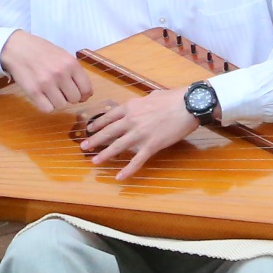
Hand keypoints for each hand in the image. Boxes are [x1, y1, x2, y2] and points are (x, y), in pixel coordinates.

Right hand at [0, 31, 90, 112]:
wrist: (17, 48)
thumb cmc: (42, 51)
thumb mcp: (64, 55)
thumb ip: (75, 72)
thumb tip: (87, 93)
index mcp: (71, 64)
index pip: (87, 89)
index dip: (84, 95)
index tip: (80, 95)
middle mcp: (61, 74)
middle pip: (75, 99)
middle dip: (70, 98)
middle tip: (63, 92)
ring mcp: (46, 83)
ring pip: (62, 106)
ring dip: (58, 102)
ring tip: (52, 94)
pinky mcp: (33, 91)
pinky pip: (47, 109)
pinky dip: (47, 106)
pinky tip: (44, 98)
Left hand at [79, 87, 199, 180]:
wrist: (189, 105)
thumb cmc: (174, 98)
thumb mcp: (153, 96)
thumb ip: (143, 102)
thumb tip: (141, 103)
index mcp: (131, 107)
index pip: (109, 116)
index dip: (98, 124)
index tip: (89, 129)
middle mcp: (131, 121)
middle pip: (108, 132)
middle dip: (94, 140)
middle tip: (84, 147)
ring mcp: (140, 134)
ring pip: (117, 147)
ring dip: (105, 155)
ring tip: (95, 161)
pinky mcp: (152, 145)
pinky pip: (137, 160)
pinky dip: (128, 170)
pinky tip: (120, 177)